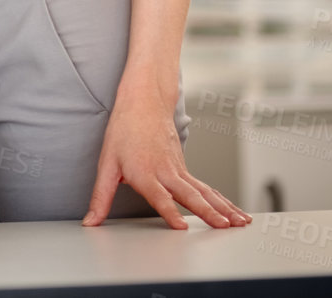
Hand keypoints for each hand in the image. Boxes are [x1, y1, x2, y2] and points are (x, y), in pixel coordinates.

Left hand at [84, 91, 248, 229]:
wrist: (143, 104)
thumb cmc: (123, 132)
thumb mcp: (106, 165)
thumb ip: (100, 197)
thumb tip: (90, 221)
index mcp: (145, 173)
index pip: (159, 196)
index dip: (169, 212)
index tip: (182, 227)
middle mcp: (166, 173)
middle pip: (190, 195)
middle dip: (208, 212)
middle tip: (223, 226)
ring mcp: (179, 171)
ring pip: (206, 192)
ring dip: (225, 208)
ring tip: (241, 223)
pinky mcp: (186, 170)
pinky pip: (208, 188)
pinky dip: (224, 201)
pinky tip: (236, 213)